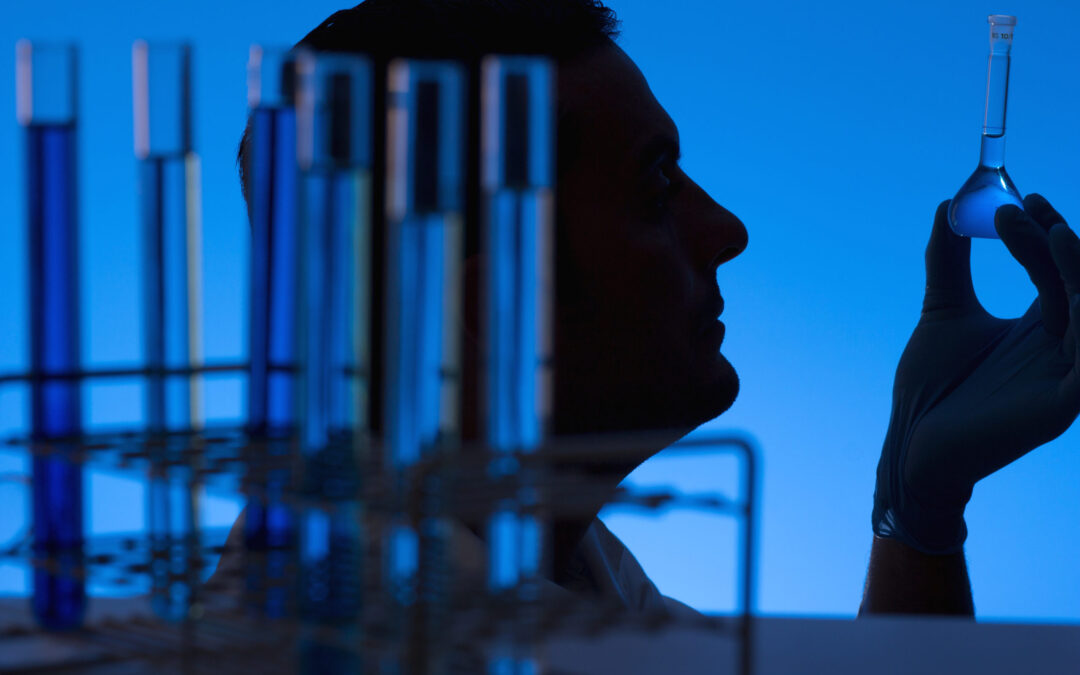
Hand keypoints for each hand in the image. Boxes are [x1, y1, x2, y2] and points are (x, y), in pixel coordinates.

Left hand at [873, 195, 1079, 553]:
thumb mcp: (942, 311)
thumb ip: (948, 261)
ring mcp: (1068, 377)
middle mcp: (1065, 348)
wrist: (910, 443)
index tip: (1025, 198)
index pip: (1063, 269)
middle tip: (1024, 210)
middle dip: (1060, 244)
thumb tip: (947, 207)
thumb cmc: (929, 386)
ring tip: (1049, 232)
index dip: (1050, 232)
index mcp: (1043, 326)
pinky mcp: (1063, 406)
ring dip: (1077, 269)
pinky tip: (1074, 290)